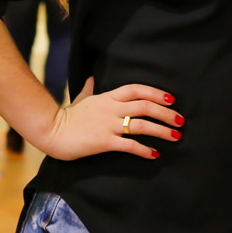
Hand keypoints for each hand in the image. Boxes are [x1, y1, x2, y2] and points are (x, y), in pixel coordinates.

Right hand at [40, 77, 183, 160]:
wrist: (51, 131)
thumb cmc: (67, 116)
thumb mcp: (81, 98)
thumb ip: (89, 88)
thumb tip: (91, 77)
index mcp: (108, 97)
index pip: (137, 89)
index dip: (156, 93)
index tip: (171, 99)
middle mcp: (111, 108)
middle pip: (145, 106)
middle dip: (166, 113)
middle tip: (180, 120)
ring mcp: (108, 125)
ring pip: (142, 125)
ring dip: (162, 131)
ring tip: (175, 136)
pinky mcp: (104, 141)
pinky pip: (130, 145)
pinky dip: (145, 150)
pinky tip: (155, 154)